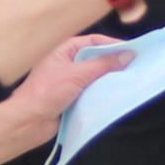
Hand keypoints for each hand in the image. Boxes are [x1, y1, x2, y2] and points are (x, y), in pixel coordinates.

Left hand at [0, 33, 132, 141]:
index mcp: (65, 51)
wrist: (28, 122)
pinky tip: (117, 97)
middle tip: (136, 67)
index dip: (113, 45)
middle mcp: (69, 64)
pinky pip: (92, 93)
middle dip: (114, 63)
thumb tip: (128, 54)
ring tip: (131, 82)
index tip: (133, 51)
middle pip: (96, 59)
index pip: (94, 42)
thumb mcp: (77, 74)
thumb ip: (103, 64)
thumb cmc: (47, 92)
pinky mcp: (73, 99)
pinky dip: (103, 94)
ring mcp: (71, 82)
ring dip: (110, 80)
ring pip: (96, 78)